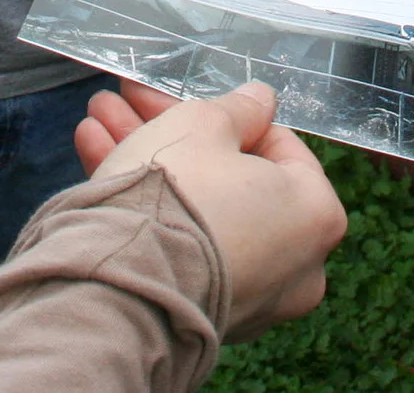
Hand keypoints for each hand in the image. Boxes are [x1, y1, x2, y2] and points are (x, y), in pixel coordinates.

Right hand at [74, 80, 345, 340]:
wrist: (121, 290)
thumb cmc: (178, 195)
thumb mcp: (204, 124)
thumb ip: (237, 108)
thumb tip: (260, 100)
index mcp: (317, 215)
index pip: (276, 145)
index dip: (226, 115)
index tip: (182, 97)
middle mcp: (296, 265)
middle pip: (230, 177)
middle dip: (176, 136)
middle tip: (133, 104)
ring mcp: (250, 298)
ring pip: (200, 209)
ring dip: (151, 162)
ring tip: (98, 121)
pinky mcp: (204, 316)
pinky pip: (183, 247)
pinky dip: (150, 209)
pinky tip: (97, 156)